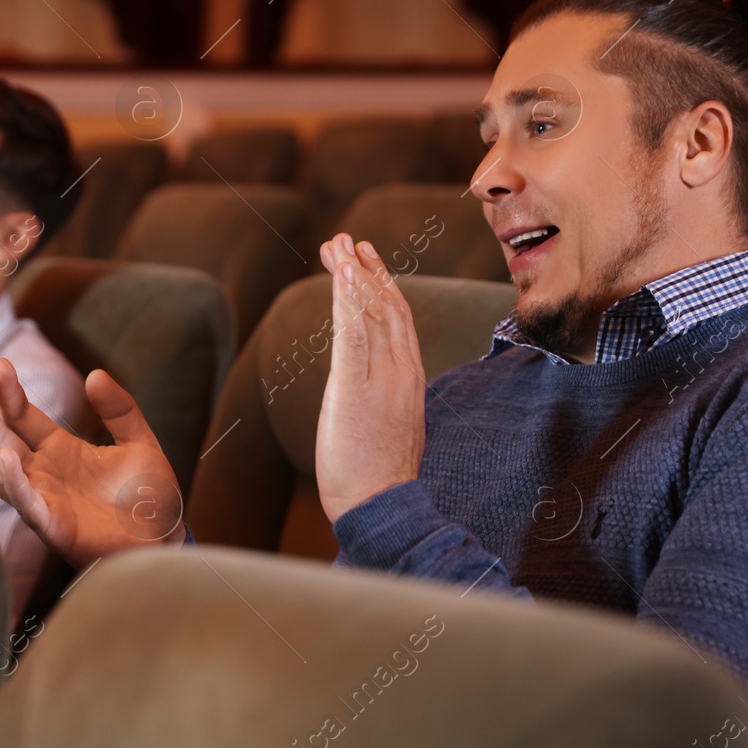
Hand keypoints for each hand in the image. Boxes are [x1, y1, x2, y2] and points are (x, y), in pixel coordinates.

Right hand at [0, 360, 183, 567]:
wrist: (166, 538)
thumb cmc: (149, 495)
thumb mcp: (138, 442)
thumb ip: (119, 409)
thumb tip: (95, 374)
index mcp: (59, 450)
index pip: (21, 417)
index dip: (8, 393)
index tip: (0, 364)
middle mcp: (43, 474)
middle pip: (0, 439)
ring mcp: (45, 500)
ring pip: (0, 472)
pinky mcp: (55, 527)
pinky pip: (28, 504)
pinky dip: (14, 483)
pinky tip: (4, 458)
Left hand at [315, 233, 426, 522]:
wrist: (380, 506)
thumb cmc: (378, 476)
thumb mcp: (388, 427)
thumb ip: (383, 397)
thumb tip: (366, 385)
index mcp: (410, 380)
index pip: (399, 320)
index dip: (382, 285)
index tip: (365, 261)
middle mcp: (401, 372)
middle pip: (387, 307)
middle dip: (366, 270)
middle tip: (346, 240)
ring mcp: (382, 378)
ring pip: (372, 312)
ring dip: (353, 274)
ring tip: (337, 246)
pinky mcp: (357, 387)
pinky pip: (355, 333)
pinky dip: (350, 299)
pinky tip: (343, 274)